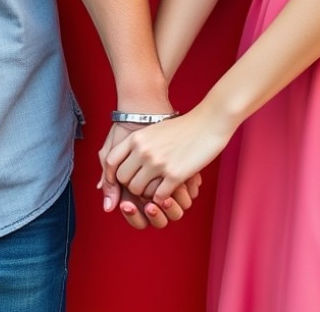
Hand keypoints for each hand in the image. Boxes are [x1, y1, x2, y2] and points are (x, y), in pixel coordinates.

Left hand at [105, 105, 233, 204]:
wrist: (209, 122)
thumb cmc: (183, 126)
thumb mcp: (154, 129)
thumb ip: (138, 143)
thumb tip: (123, 160)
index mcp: (136, 138)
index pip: (109, 161)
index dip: (110, 176)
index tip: (116, 183)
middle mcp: (143, 150)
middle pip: (123, 179)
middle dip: (131, 185)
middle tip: (144, 184)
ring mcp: (158, 163)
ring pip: (138, 190)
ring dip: (146, 193)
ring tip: (157, 187)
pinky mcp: (174, 174)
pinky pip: (157, 196)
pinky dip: (161, 198)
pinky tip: (169, 191)